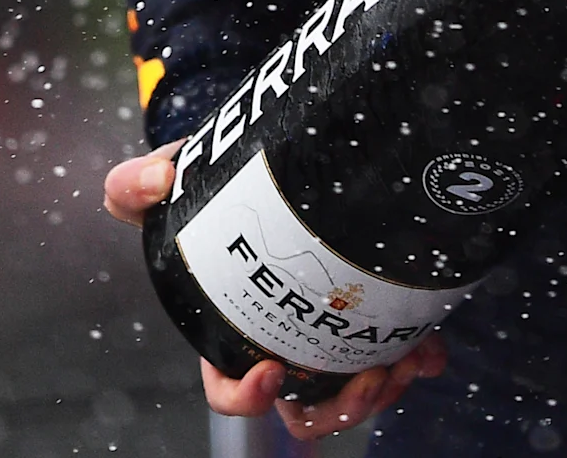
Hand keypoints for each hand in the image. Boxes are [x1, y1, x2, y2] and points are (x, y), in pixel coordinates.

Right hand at [103, 142, 447, 435]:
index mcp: (229, 332)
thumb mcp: (169, 182)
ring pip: (354, 389)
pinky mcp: (371, 311)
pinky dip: (418, 353)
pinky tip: (430, 342)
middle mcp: (282, 340)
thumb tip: (158, 180)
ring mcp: (328, 331)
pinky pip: (397, 349)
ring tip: (404, 359)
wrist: (272, 159)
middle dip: (340, 406)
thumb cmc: (214, 189)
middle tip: (368, 376)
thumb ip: (137, 184)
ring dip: (384, 385)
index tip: (274, 372)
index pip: (229, 389)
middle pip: (307, 408)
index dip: (247, 399)